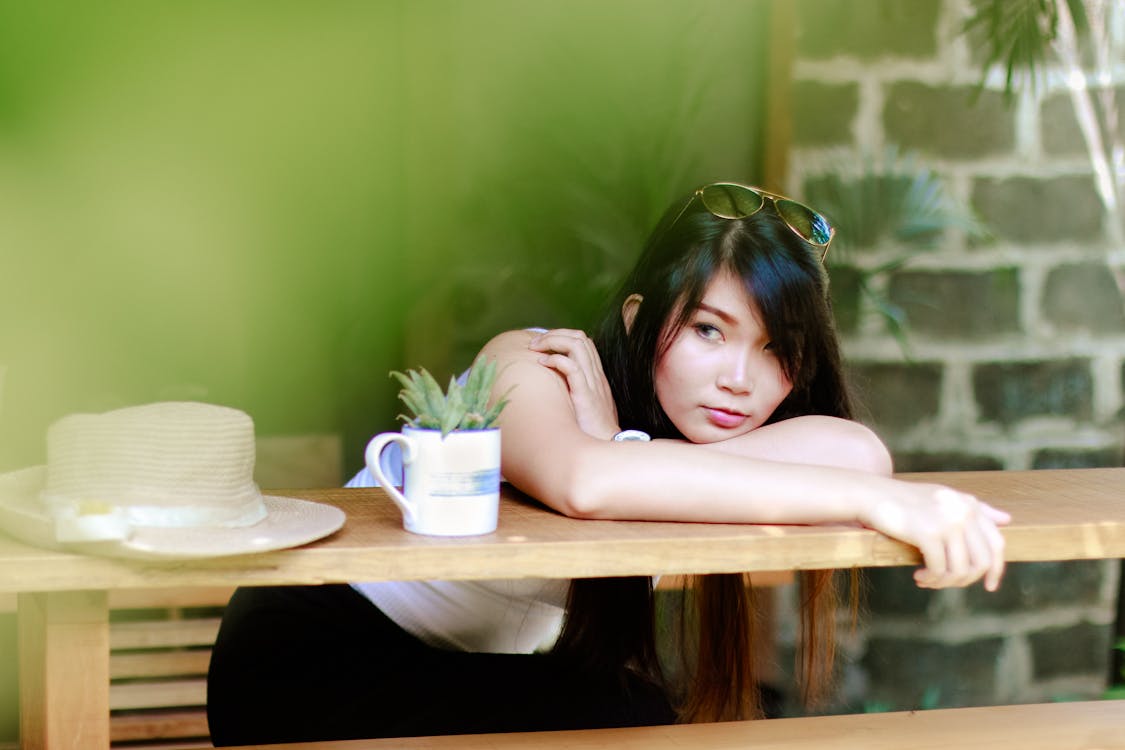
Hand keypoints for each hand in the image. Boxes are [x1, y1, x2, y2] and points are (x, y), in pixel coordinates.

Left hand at [528, 329, 619, 439]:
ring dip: (552, 341)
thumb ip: (574, 390)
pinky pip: (572, 367)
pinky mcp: (586, 395)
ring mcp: (592, 383)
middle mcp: (595, 374)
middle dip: (554, 334)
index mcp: (596, 374)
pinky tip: (542, 364)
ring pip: (576, 345)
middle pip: (579, 337)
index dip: (562, 335)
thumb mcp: (584, 404)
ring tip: (535, 349)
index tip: (543, 345)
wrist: (606, 446)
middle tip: (534, 344)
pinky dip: (555, 360)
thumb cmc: (592, 430)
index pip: (583, 341)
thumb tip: (552, 384)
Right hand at [862, 480, 1010, 591]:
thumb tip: (1007, 520)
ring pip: (960, 570)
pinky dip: (930, 579)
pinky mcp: (928, 533)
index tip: (989, 586)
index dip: (996, 569)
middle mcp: (963, 512)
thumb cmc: (904, 499)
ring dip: (943, 583)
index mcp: (969, 504)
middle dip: (965, 580)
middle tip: (944, 583)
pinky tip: (918, 577)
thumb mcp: (943, 498)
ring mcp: (947, 523)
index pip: (997, 544)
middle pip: (981, 562)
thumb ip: (975, 509)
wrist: (871, 494)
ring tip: (927, 581)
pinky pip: (939, 569)